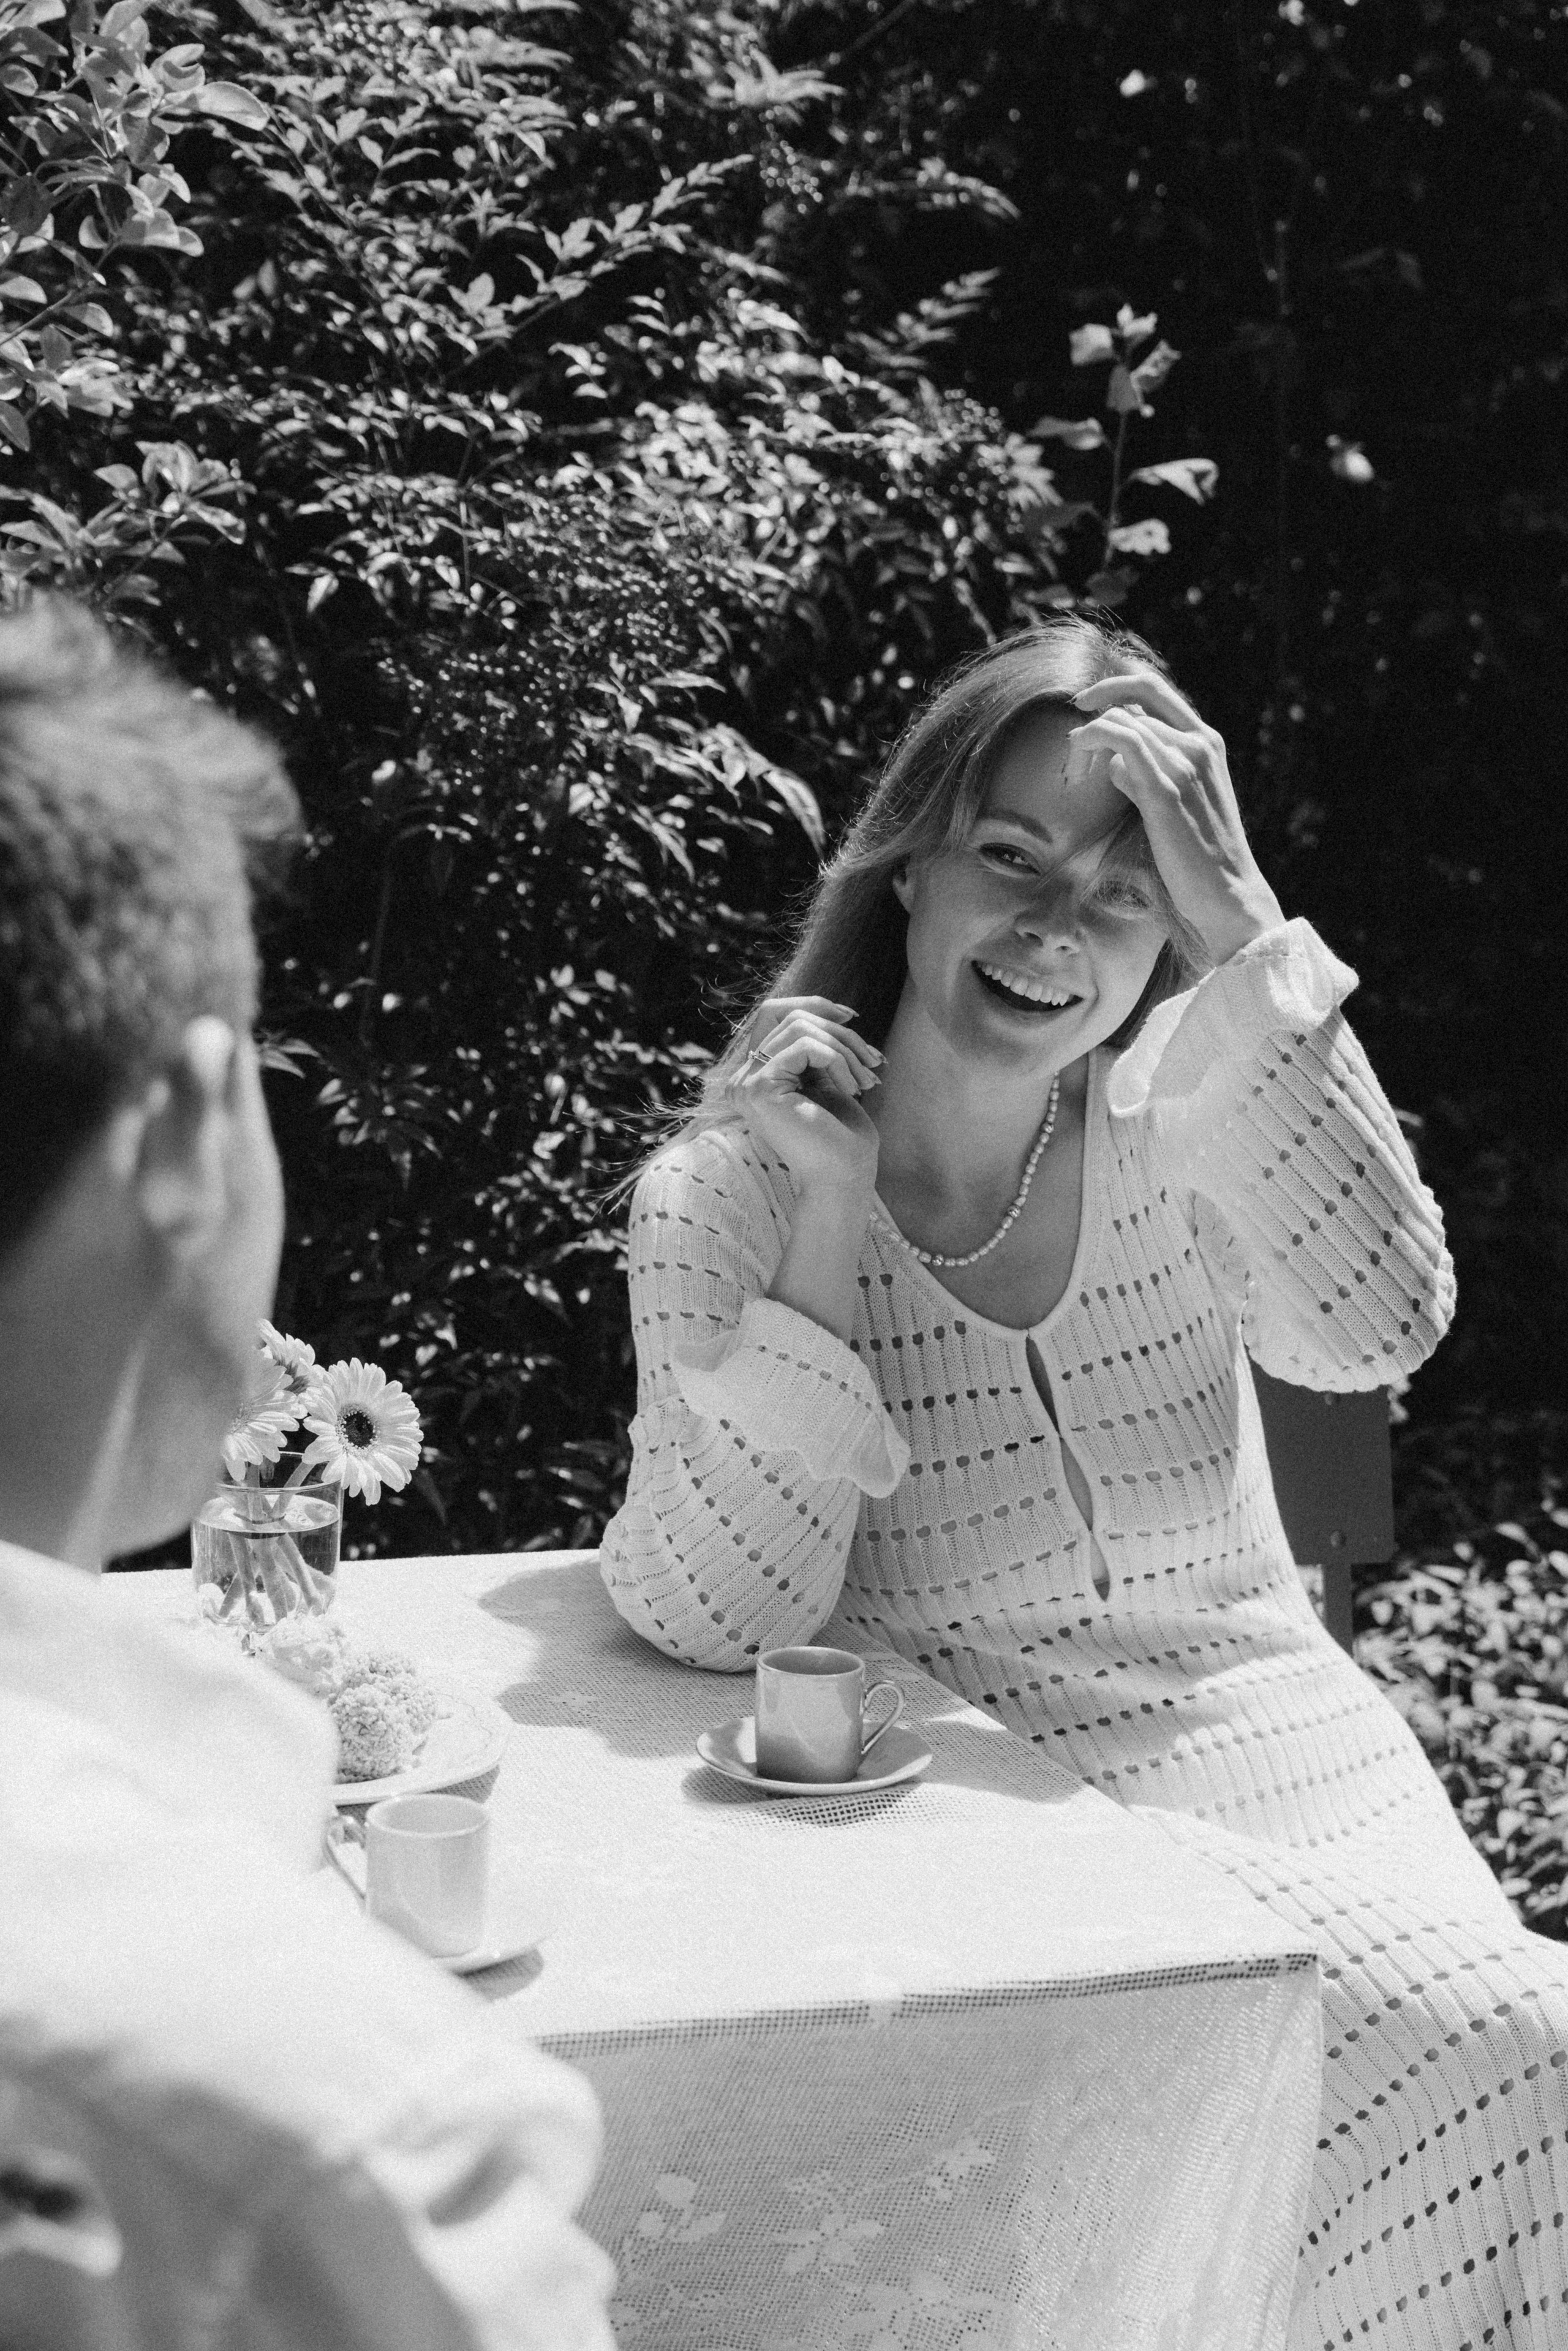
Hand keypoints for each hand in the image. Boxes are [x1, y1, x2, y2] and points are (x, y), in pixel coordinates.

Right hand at [729, 997, 880, 1200]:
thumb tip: (829, 1008)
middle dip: (841, 1032)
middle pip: (790, 1016)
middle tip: (874, 1062)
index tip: (852, 1016)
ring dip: (845, 1048)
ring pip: (799, 1026)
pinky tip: (851, 1089)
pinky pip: (804, 1046)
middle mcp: (742, 1080)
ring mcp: (745, 1084)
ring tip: (866, 1081)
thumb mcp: (830, 1079)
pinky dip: (837, 1061)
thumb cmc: (843, 1140)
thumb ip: (817, 1047)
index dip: (813, 1004)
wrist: (845, 1181)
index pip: (773, 1014)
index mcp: (755, 1077)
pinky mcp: (759, 1089)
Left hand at [1069, 670, 1284, 964]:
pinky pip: (1121, 739)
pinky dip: (1092, 742)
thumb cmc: (1198, 857)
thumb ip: (1152, 772)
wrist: (1226, 893)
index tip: (1086, 705)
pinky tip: (1080, 775)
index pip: (1156, 690)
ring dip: (1085, 741)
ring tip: (1074, 776)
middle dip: (1094, 713)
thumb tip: (1113, 764)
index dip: (1115, 687)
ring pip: (1122, 720)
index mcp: (1207, 742)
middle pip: (1134, 699)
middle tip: (1073, 750)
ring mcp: (1185, 762)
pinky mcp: (1165, 788)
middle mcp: (1199, 743)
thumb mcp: (1177, 803)